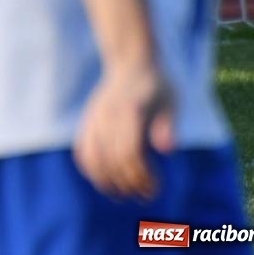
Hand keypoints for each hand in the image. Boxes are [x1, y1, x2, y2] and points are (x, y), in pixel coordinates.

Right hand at [73, 61, 174, 199]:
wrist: (130, 60)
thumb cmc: (157, 84)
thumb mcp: (171, 100)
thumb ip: (168, 124)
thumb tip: (166, 150)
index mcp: (130, 111)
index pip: (129, 154)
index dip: (141, 176)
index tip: (155, 187)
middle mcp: (108, 116)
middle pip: (112, 161)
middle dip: (129, 184)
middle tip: (146, 194)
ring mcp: (94, 118)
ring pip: (92, 159)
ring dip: (106, 182)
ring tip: (123, 193)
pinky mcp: (88, 121)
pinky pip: (82, 151)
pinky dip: (90, 169)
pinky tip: (105, 179)